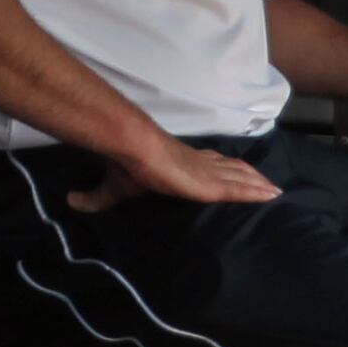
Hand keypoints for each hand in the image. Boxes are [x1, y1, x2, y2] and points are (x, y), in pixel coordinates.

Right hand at [64, 129, 279, 216]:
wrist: (131, 146)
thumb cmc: (126, 163)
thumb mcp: (112, 187)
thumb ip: (96, 197)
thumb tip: (71, 201)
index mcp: (181, 162)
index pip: (209, 165)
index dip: (225, 169)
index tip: (238, 174)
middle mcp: (199, 163)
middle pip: (232, 169)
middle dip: (251, 177)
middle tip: (269, 187)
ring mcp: (206, 171)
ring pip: (241, 177)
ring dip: (259, 185)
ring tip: (277, 193)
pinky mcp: (209, 182)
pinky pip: (239, 188)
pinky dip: (256, 192)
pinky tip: (272, 196)